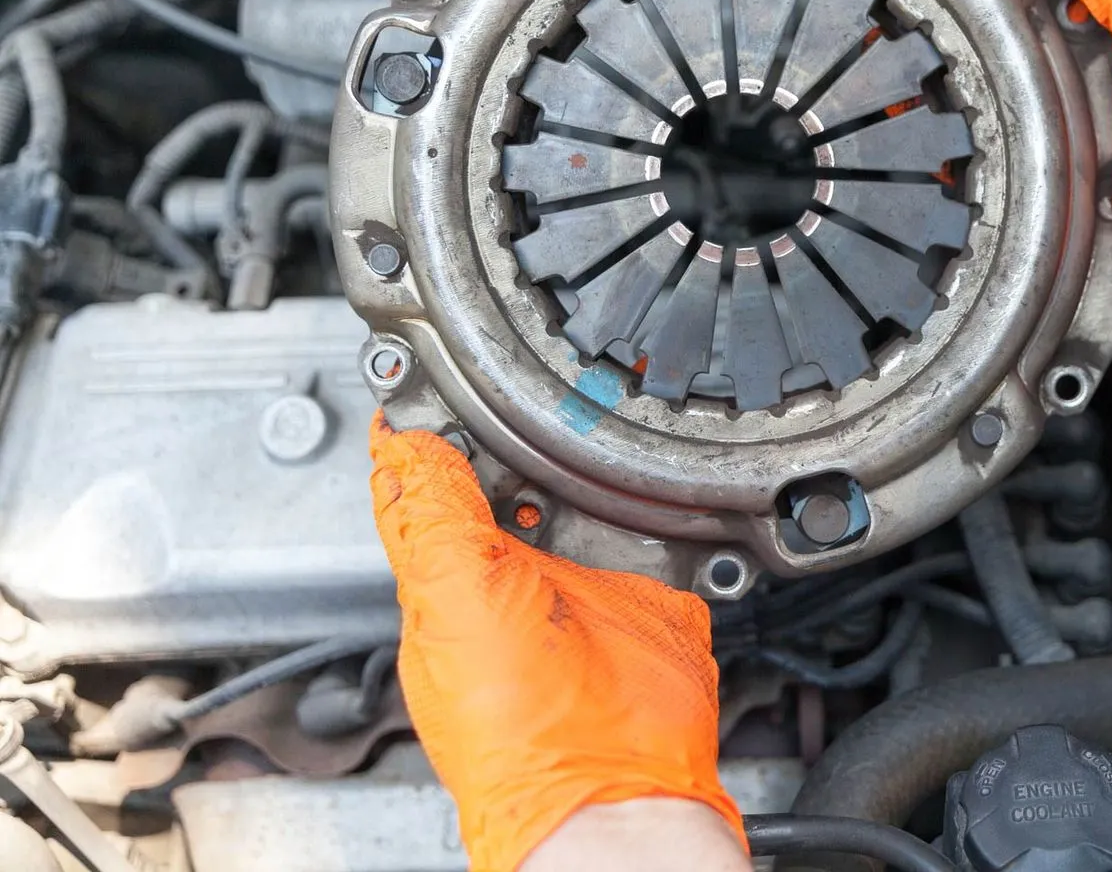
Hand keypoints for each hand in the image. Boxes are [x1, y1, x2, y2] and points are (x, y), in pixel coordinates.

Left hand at [369, 415, 744, 870]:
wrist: (616, 784)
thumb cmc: (518, 725)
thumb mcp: (455, 594)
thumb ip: (432, 515)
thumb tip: (405, 443)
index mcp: (454, 580)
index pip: (430, 487)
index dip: (428, 430)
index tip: (429, 371)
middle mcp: (519, 580)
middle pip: (515, 482)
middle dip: (519, 433)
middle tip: (525, 377)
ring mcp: (587, 588)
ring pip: (586, 502)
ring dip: (592, 466)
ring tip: (593, 414)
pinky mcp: (652, 601)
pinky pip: (660, 536)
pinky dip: (663, 508)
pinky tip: (657, 481)